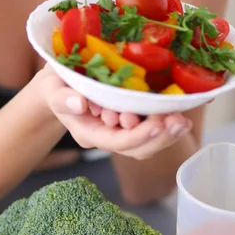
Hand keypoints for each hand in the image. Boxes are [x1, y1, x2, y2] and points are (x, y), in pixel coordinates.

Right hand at [40, 65, 192, 159]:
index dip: (138, 136)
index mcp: (88, 133)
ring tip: (183, 120)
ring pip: (147, 143)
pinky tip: (180, 112)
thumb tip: (80, 103)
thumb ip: (62, 98)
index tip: (157, 124)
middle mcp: (107, 136)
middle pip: (136, 149)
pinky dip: (166, 123)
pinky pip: (150, 129)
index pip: (116, 142)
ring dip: (167, 133)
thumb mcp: (51, 89)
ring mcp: (120, 131)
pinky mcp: (131, 121)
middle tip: (178, 121)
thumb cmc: (55, 86)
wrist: (58, 86)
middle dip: (159, 137)